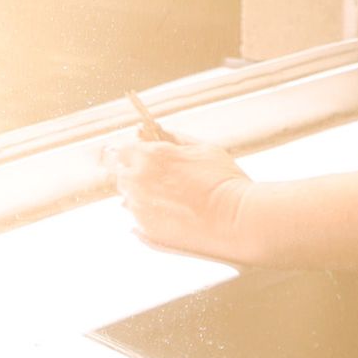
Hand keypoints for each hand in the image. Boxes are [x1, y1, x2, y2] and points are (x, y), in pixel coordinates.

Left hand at [102, 134, 251, 258]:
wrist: (237, 220)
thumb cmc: (224, 181)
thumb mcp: (203, 148)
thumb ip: (174, 138)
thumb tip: (155, 129)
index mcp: (150, 156)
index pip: (120, 150)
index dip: (133, 152)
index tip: (142, 156)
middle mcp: (138, 180)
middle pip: (120, 173)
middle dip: (134, 172)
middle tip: (160, 178)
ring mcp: (139, 206)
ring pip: (127, 196)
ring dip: (141, 194)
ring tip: (172, 198)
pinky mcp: (146, 228)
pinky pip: (136, 217)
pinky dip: (148, 213)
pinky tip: (173, 213)